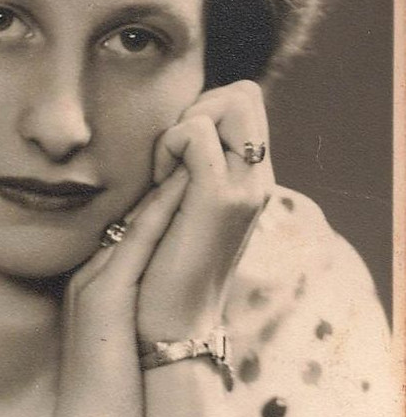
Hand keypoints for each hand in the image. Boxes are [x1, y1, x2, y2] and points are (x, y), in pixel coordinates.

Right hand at [47, 166, 191, 416]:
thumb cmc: (110, 397)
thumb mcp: (116, 341)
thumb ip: (128, 310)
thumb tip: (154, 298)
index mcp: (94, 286)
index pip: (129, 231)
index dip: (156, 199)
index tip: (183, 172)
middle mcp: (91, 276)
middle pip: (131, 216)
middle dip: (162, 180)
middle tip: (188, 144)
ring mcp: (95, 283)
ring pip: (135, 220)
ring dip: (164, 185)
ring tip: (190, 149)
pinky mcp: (106, 297)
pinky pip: (138, 244)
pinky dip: (161, 213)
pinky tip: (182, 189)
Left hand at [137, 80, 274, 341]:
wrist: (170, 323)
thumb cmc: (162, 269)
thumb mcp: (180, 209)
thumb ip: (187, 172)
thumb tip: (169, 135)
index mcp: (250, 180)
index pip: (244, 101)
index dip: (205, 109)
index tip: (175, 154)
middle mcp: (258, 179)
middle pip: (244, 93)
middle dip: (200, 108)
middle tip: (171, 157)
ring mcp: (245, 187)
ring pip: (229, 102)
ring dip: (185, 125)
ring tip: (165, 173)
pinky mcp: (220, 198)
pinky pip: (196, 133)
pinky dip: (170, 145)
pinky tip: (158, 182)